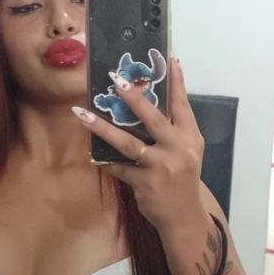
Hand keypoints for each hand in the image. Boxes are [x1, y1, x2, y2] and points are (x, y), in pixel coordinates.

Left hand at [73, 58, 205, 231]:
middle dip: (134, 98)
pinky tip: (93, 154)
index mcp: (190, 138)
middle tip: (116, 80)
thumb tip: (146, 103)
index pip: (182, 105)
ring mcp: (160, 167)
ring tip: (83, 114)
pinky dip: (105, 160)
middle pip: (154, 119)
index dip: (177, 82)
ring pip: (128, 143)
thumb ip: (172, 130)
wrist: (183, 216)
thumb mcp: (186, 152)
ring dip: (102, 128)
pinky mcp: (144, 183)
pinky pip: (119, 167)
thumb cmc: (181, 179)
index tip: (169, 58)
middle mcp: (178, 150)